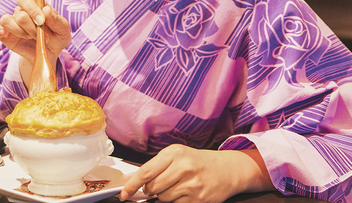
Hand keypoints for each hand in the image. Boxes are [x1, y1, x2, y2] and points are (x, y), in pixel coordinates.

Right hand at [0, 0, 71, 66]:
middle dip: (30, 25)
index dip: (33, 9)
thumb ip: (57, 20)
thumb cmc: (56, 37)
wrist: (48, 54)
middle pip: (18, 10)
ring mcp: (12, 23)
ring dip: (20, 31)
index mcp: (35, 3)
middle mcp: (21, 10)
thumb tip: (46, 10)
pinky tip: (4, 35)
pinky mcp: (4, 35)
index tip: (42, 22)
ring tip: (30, 38)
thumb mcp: (63, 30)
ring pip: (6, 20)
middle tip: (39, 35)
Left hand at [119, 146, 271, 202]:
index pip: (146, 172)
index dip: (132, 185)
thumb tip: (128, 178)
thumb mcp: (175, 157)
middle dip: (150, 190)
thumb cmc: (197, 162)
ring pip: (163, 198)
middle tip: (158, 186)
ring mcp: (192, 184)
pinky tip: (184, 192)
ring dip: (164, 196)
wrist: (227, 170)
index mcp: (174, 153)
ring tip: (176, 186)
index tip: (124, 193)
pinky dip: (176, 201)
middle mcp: (183, 167)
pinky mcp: (198, 199)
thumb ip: (151, 167)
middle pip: (153, 188)